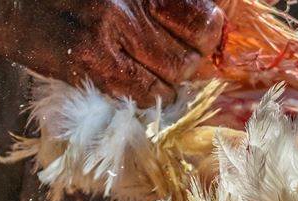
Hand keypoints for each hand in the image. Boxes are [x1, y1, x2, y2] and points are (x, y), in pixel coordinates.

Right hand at [0, 0, 224, 103]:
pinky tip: (141, 85)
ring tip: (157, 71)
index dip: (207, 31)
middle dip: (190, 60)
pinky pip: (141, 94)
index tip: (202, 34)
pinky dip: (150, 95)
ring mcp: (109, 37)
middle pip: (189, 53)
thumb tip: (197, 21)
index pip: (199, 18)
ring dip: (172, 81)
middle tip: (178, 57)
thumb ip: (151, 3)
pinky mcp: (89, 64)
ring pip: (170, 78)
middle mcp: (127, 8)